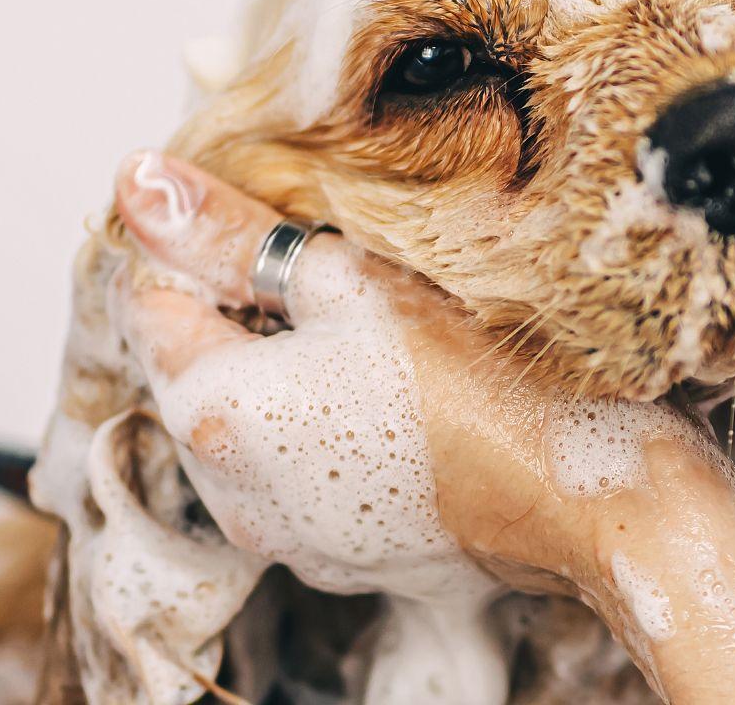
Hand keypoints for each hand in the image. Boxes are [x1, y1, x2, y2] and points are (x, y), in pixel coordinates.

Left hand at [114, 152, 734, 703]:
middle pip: (208, 361)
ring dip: (300, 364)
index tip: (285, 231)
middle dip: (259, 308)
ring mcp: (289, 531)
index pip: (155, 300)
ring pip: (259, 413)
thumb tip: (143, 185)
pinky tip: (406, 393)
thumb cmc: (489, 383)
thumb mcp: (354, 279)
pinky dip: (333, 421)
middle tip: (348, 275)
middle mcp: (234, 490)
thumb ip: (235, 234)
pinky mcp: (342, 550)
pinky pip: (304, 465)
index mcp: (220, 413)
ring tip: (386, 333)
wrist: (590, 496)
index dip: (215, 250)